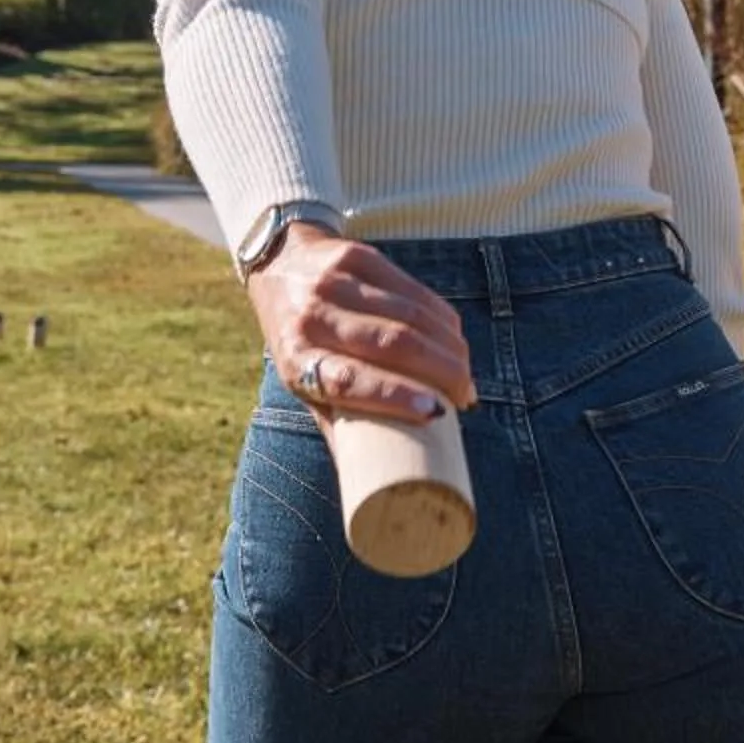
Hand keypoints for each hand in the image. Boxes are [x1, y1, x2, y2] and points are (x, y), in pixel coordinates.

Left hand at [246, 225, 475, 429]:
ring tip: (464, 373)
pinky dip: (442, 318)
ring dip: (448, 347)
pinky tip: (455, 338)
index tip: (434, 412)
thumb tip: (374, 485)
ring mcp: (335, 283)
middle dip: (440, 371)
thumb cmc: (298, 340)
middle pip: (390, 344)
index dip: (393, 396)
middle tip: (465, 395)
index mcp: (296, 359)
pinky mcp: (357, 257)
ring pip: (410, 315)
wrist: (278, 264)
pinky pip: (413, 290)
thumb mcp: (302, 381)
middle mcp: (312, 319)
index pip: (347, 379)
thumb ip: (336, 421)